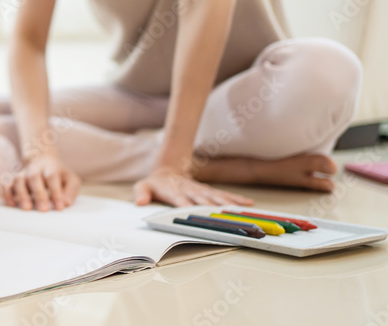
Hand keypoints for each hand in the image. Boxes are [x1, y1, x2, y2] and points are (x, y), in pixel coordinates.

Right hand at [3, 152, 79, 210]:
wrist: (43, 161)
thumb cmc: (59, 176)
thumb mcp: (70, 180)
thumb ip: (70, 190)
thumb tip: (66, 203)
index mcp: (50, 168)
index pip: (52, 177)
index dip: (56, 192)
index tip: (59, 207)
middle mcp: (34, 170)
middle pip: (34, 178)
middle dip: (38, 194)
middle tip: (43, 209)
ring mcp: (23, 175)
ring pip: (19, 180)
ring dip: (22, 194)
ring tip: (27, 208)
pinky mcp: (13, 182)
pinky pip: (6, 186)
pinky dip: (7, 194)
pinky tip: (12, 204)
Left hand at [134, 165, 253, 206]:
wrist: (167, 170)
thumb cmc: (155, 183)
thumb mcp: (143, 186)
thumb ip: (141, 193)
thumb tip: (139, 202)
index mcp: (174, 190)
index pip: (181, 199)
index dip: (187, 205)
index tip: (195, 212)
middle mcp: (190, 190)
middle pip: (203, 200)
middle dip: (213, 208)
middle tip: (225, 216)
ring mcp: (200, 190)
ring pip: (216, 197)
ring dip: (229, 204)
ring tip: (241, 211)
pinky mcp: (208, 191)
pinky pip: (224, 195)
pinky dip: (236, 199)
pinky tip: (248, 203)